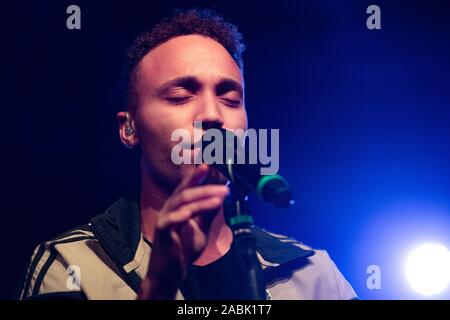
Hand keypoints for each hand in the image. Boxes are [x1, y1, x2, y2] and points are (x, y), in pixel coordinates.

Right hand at [138, 164, 228, 299]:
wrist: (170, 273)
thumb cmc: (183, 250)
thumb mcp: (201, 229)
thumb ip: (208, 213)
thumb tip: (219, 197)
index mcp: (178, 206)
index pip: (187, 187)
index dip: (197, 176)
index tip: (209, 166)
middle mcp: (170, 209)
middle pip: (186, 192)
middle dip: (206, 188)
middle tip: (225, 188)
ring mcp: (164, 220)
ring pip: (181, 203)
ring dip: (201, 199)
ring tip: (218, 198)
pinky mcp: (162, 233)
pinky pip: (170, 220)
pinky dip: (180, 215)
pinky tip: (190, 212)